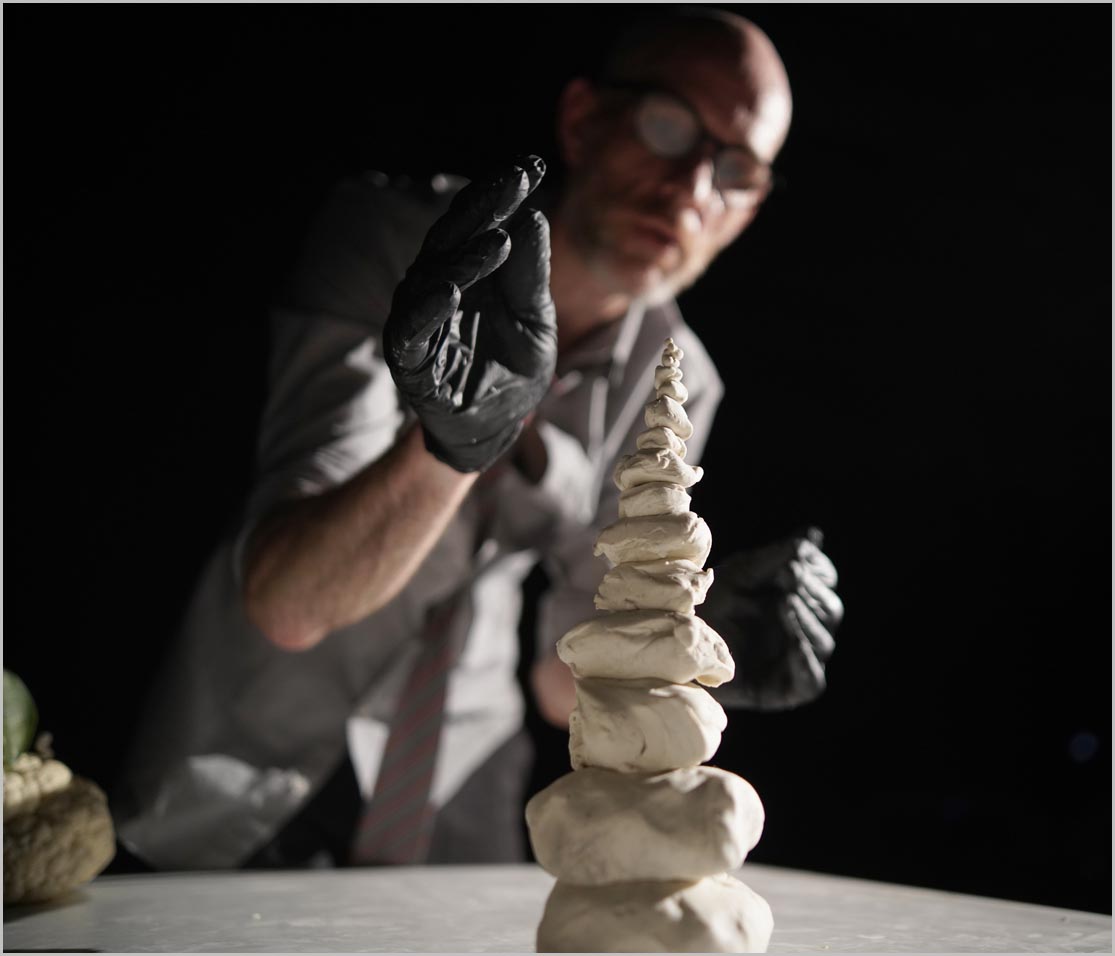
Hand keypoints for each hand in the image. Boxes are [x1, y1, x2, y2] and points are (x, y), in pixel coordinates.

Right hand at [383, 156, 557, 472]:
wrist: (500, 428)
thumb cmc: (515, 368)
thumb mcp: (537, 318)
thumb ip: (531, 274)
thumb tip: (533, 215)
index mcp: (468, 274)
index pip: (477, 225)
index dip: (499, 196)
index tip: (530, 169)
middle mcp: (437, 290)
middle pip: (449, 240)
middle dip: (482, 210)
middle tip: (514, 183)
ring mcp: (419, 324)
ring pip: (427, 279)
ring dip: (461, 259)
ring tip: (497, 241)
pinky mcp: (410, 362)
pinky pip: (409, 332)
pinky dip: (426, 310)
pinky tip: (450, 291)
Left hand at [702, 528, 842, 709]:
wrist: (679, 641)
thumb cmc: (709, 603)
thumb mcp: (740, 575)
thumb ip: (775, 557)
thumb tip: (813, 535)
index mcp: (797, 598)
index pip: (825, 581)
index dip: (817, 569)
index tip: (796, 556)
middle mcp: (801, 628)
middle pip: (829, 610)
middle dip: (811, 591)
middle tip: (789, 574)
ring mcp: (794, 659)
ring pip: (822, 641)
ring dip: (807, 619)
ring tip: (786, 601)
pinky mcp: (783, 689)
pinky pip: (810, 680)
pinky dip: (806, 660)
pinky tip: (795, 642)